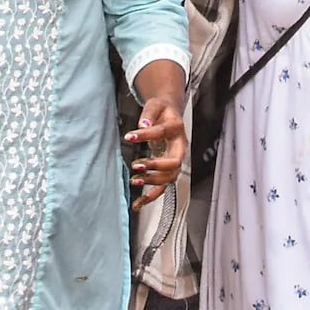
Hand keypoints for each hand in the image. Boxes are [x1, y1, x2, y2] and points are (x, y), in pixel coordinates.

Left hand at [125, 95, 187, 210]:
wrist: (171, 116)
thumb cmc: (162, 111)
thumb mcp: (155, 105)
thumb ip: (149, 114)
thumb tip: (142, 125)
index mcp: (176, 129)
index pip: (163, 132)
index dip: (146, 135)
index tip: (129, 136)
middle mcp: (180, 147)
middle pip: (174, 162)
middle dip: (156, 166)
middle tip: (137, 165)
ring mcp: (175, 160)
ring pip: (169, 177)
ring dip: (152, 181)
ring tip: (134, 180)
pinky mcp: (168, 170)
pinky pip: (162, 187)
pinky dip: (150, 197)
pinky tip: (137, 204)